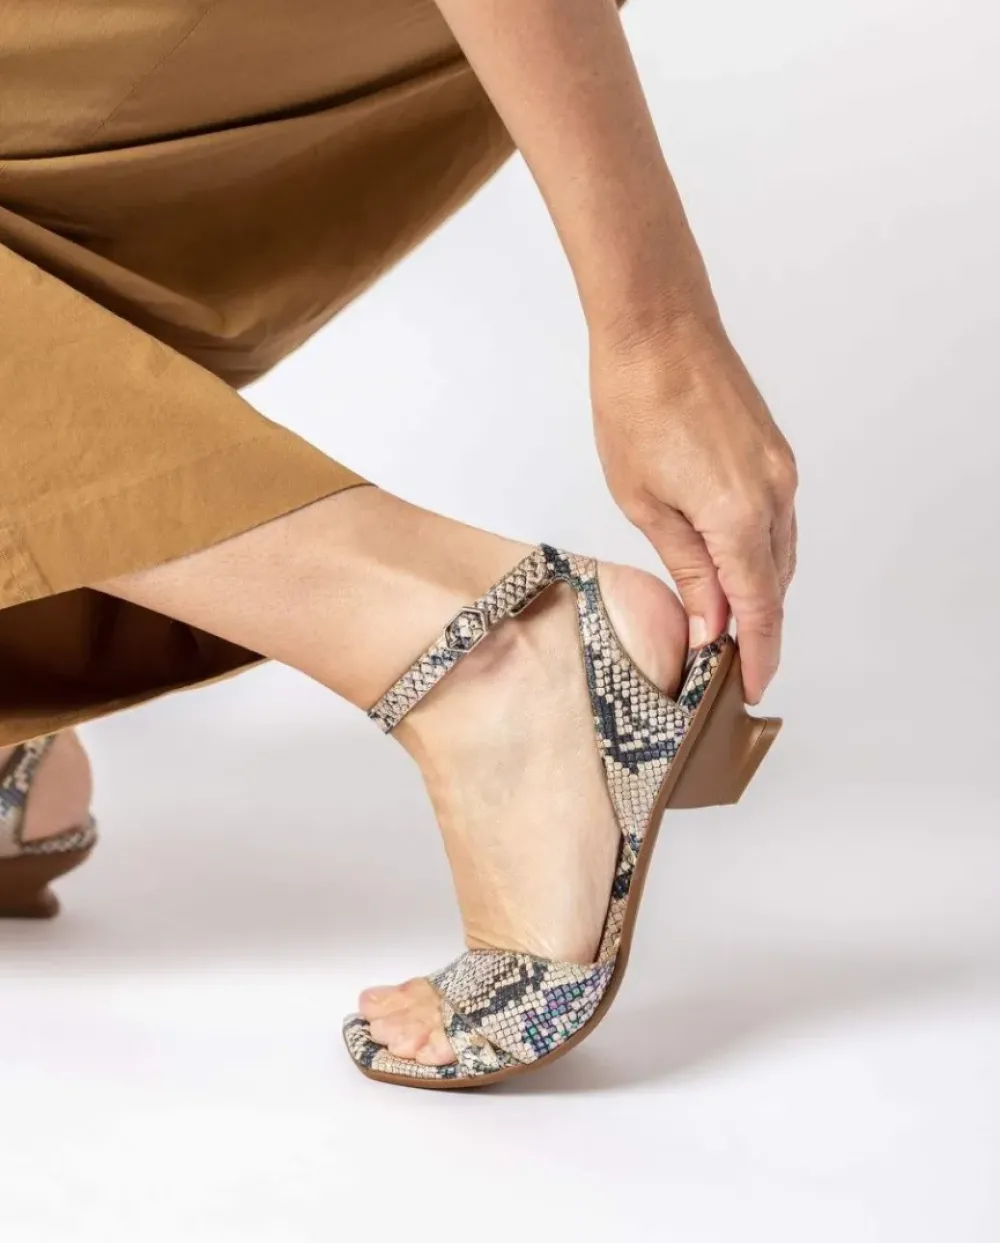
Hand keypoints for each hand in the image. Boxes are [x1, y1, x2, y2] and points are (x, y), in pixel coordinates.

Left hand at [591, 313, 797, 703]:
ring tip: (722, 622)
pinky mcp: (774, 453)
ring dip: (757, 590)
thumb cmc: (636, 404)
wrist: (658, 326)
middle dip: (756, 629)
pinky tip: (728, 565)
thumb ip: (687, 568)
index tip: (751, 689)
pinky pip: (777, 520)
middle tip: (725, 665)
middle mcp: (774, 494)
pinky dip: (758, 552)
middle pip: (775, 584)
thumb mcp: (644, 502)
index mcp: (738, 514)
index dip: (759, 655)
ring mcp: (779, 470)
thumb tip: (710, 623)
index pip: (759, 608)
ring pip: (779, 552)